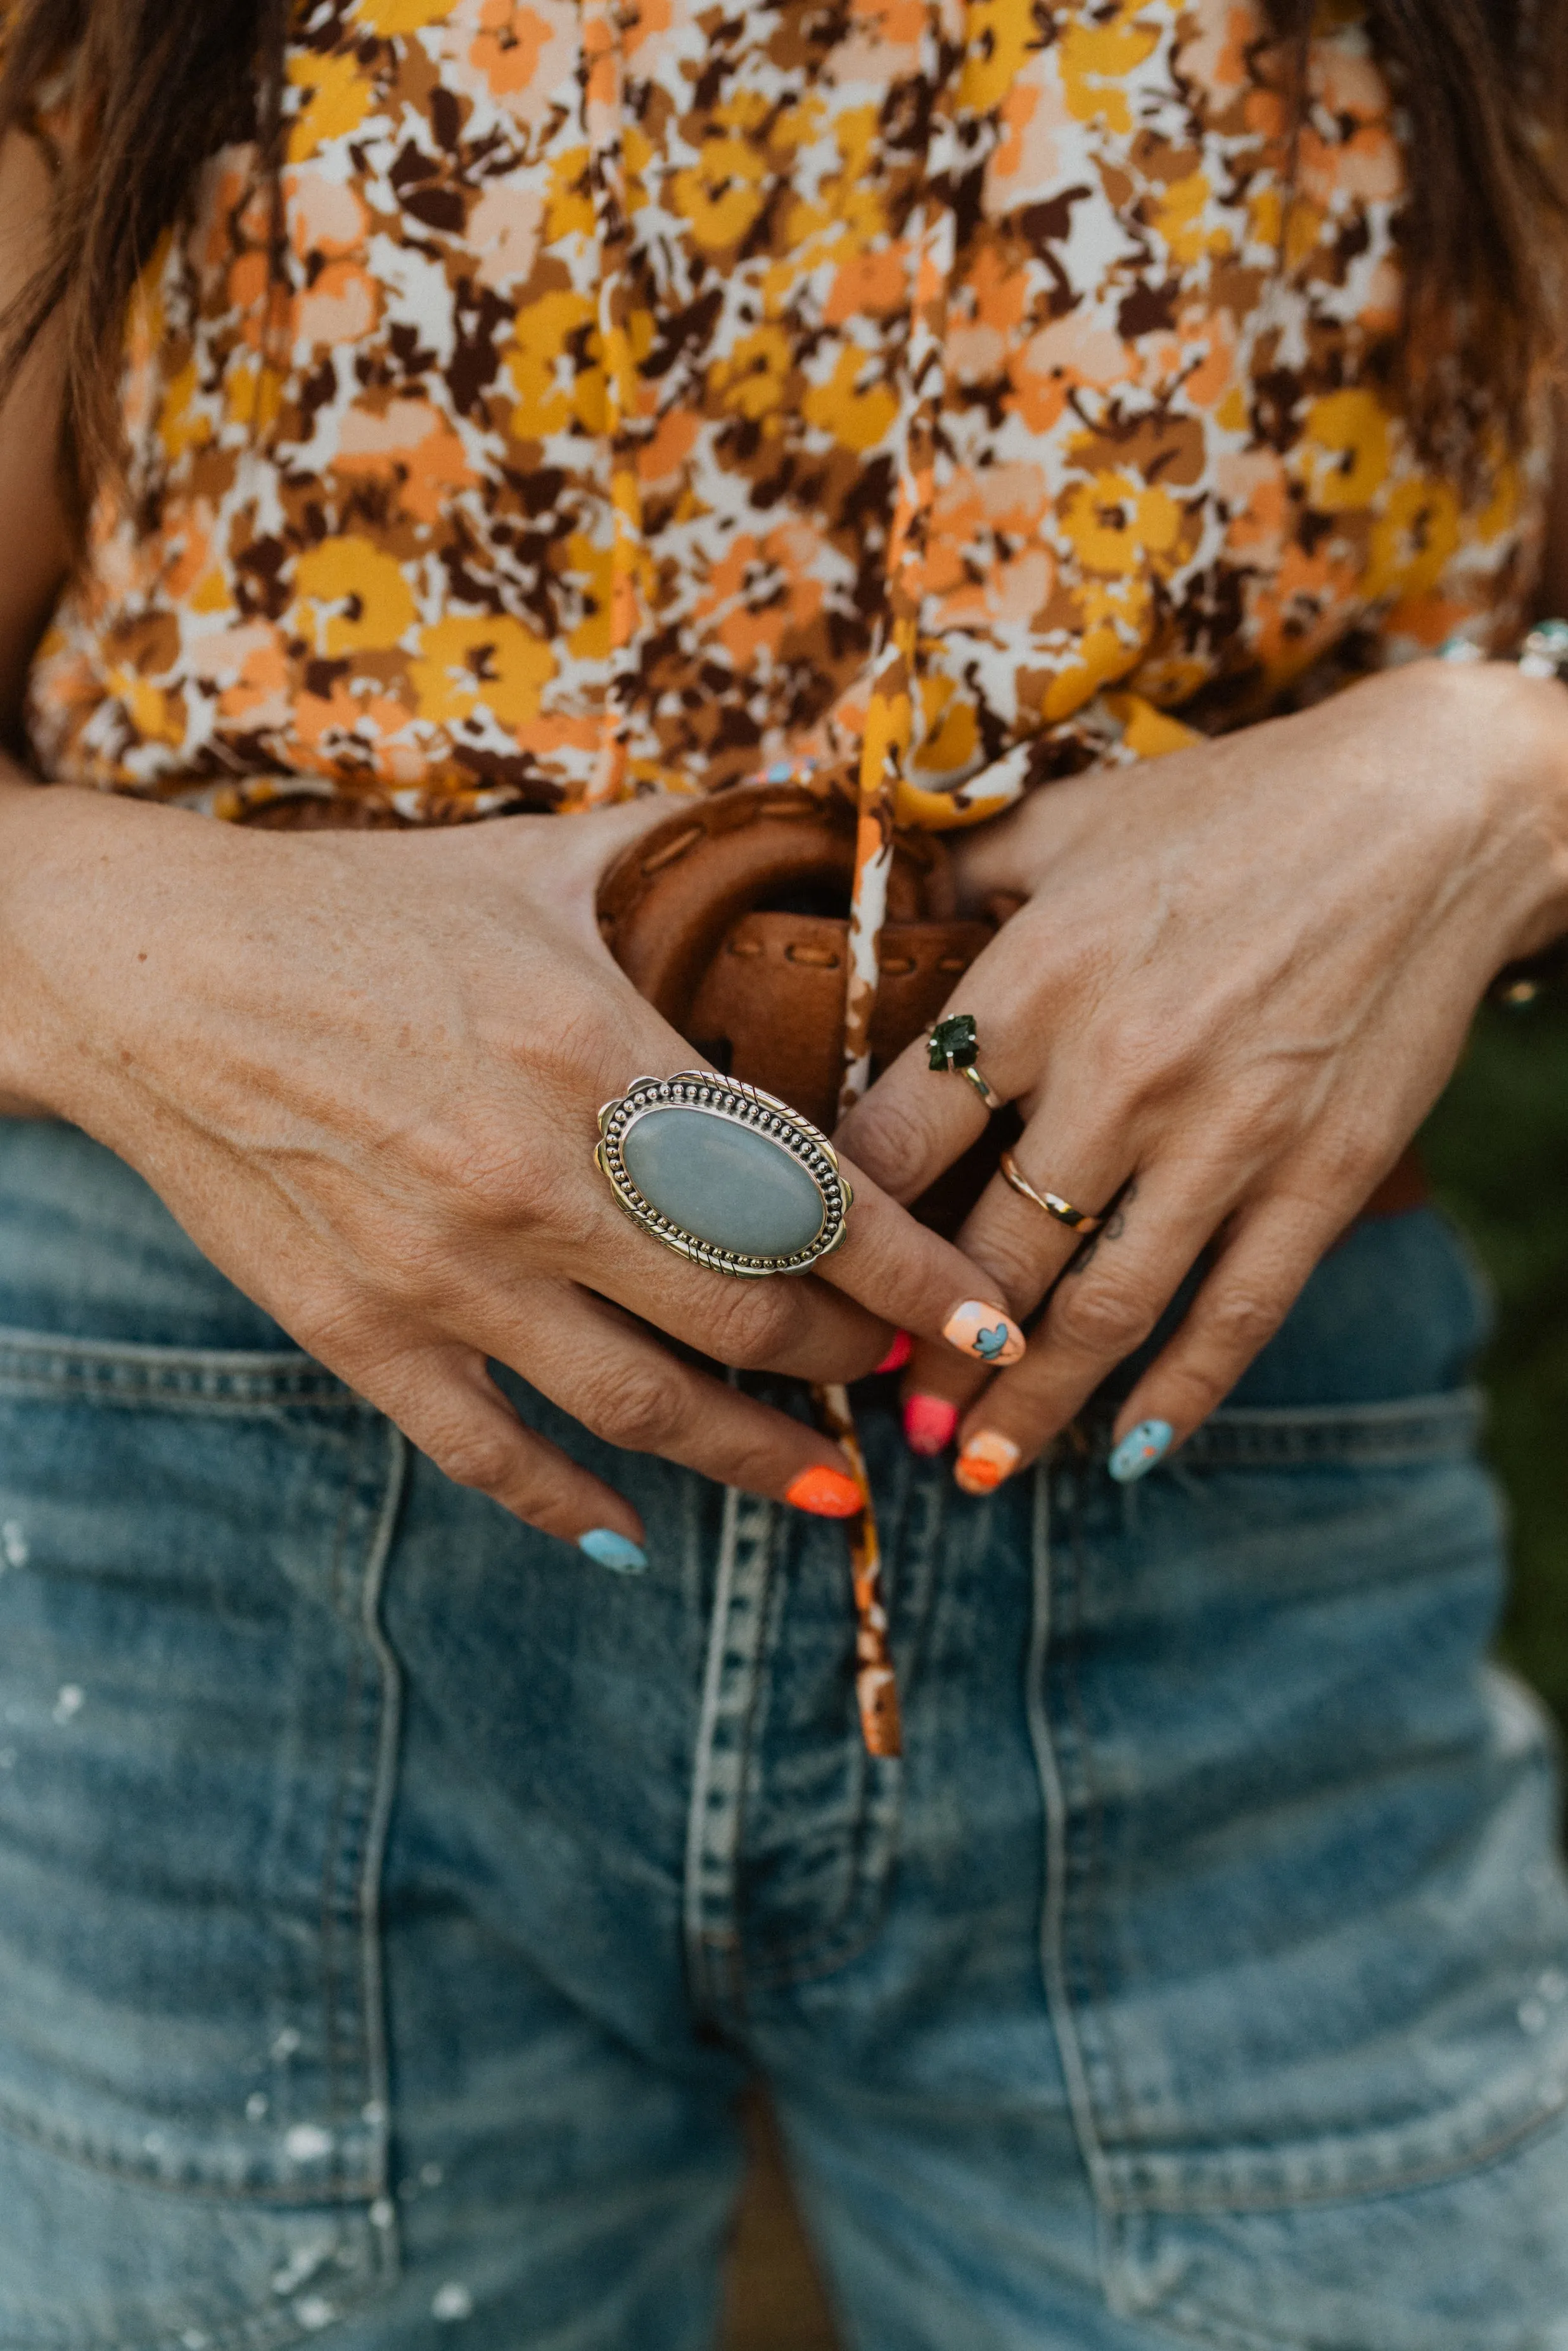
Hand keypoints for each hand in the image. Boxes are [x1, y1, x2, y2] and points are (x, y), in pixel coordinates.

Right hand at [1, 782, 1023, 1553]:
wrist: (158, 973)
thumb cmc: (359, 907)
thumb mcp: (533, 860)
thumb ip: (682, 846)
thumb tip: (812, 815)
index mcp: (600, 1055)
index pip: (812, 1197)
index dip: (921, 1276)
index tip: (990, 1322)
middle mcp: (538, 1180)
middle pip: (751, 1315)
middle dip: (851, 1359)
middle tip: (899, 1371)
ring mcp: (445, 1270)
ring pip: (643, 1407)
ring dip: (752, 1458)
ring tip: (823, 1485)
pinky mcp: (360, 1331)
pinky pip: (487, 1452)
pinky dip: (569, 1504)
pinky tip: (632, 1533)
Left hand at [835, 660, 1567, 1491]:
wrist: (1434, 814)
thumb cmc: (1237, 809)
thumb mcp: (1071, 820)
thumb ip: (966, 881)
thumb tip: (879, 923)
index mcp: (1036, 983)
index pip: (897, 1142)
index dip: (840, 1229)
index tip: (812, 1284)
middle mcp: (1119, 1074)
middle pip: (990, 1254)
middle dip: (925, 1351)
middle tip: (886, 1413)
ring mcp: (1228, 1137)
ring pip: (1102, 1312)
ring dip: (1028, 1407)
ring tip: (972, 1467)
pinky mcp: (1323, 1177)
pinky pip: (1236, 1315)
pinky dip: (1179, 1394)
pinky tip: (1126, 1452)